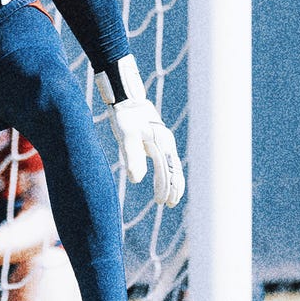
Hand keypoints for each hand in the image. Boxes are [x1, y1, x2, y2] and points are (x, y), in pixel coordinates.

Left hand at [96, 55, 185, 207]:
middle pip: (174, 169)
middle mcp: (166, 142)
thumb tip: (136, 179)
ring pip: (172, 164)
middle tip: (170, 203)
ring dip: (173, 180)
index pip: (166, 171)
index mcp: (161, 143)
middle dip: (173, 187)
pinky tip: (163, 174)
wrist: (126, 97)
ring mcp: (163, 139)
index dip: (165, 187)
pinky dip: (169, 170)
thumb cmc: (125, 117)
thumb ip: (132, 157)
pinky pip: (167, 157)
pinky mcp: (158, 137)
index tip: (162, 202)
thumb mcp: (126, 137)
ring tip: (171, 195)